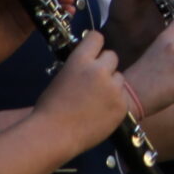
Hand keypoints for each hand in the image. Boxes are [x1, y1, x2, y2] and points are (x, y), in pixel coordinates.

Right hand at [33, 29, 130, 145]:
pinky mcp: (122, 105)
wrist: (53, 135)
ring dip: (111, 84)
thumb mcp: (62, 77)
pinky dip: (114, 102)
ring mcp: (113, 88)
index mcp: (80, 61)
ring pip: (119, 77)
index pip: (96, 37)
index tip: (93, 52)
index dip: (94, 45)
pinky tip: (100, 112)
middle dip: (104, 66)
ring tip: (95, 100)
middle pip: (112, 56)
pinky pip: (122, 96)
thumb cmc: (50, 108)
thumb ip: (79, 67)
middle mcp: (100, 70)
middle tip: (94, 81)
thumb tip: (90, 62)